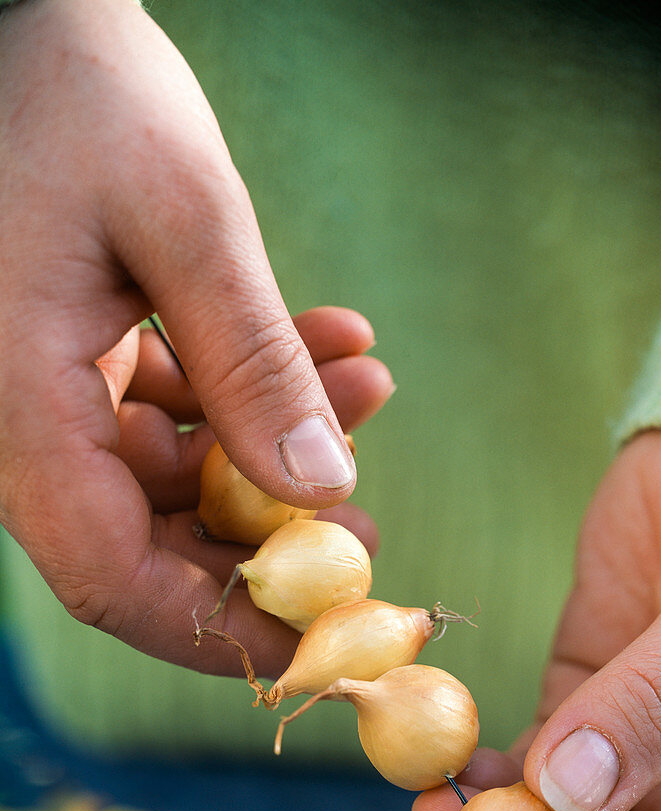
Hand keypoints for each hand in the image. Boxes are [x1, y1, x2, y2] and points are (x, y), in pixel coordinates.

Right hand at [0, 0, 392, 672]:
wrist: (12, 13)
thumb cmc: (65, 87)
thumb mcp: (183, 223)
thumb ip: (253, 365)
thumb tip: (325, 491)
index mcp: (20, 410)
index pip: (111, 579)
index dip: (218, 629)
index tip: (318, 643)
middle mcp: (25, 420)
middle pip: (151, 541)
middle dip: (270, 540)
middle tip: (370, 527)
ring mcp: (49, 389)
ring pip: (174, 471)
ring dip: (278, 445)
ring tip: (370, 393)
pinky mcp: (77, 352)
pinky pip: (171, 406)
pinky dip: (249, 386)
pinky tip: (332, 345)